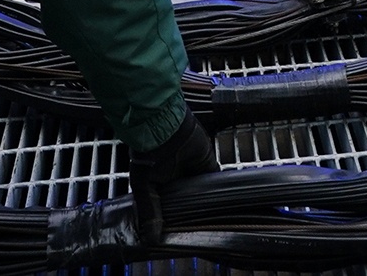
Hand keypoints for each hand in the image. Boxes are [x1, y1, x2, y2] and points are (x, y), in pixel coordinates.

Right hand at [128, 110, 216, 246]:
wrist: (162, 127)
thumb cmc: (148, 153)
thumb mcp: (144, 186)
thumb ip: (150, 211)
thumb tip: (151, 240)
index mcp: (162, 185)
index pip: (172, 208)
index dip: (176, 221)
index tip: (179, 237)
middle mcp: (179, 180)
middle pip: (190, 203)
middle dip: (193, 215)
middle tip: (196, 233)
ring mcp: (194, 173)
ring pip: (204, 194)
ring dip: (207, 204)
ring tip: (211, 224)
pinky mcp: (208, 165)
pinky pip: (216, 180)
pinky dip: (220, 190)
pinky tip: (222, 205)